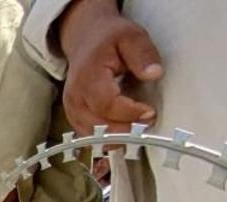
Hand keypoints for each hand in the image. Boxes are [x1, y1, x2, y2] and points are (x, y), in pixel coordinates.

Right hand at [58, 0, 162, 135]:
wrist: (85, 40)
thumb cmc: (109, 40)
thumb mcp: (131, 37)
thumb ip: (142, 54)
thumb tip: (154, 74)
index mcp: (88, 76)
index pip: (106, 104)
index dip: (129, 113)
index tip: (151, 112)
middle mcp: (75, 96)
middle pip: (98, 125)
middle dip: (126, 130)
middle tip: (148, 123)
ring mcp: (72, 109)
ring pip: (92, 136)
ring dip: (117, 138)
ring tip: (138, 129)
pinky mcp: (74, 117)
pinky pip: (89, 137)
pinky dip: (108, 139)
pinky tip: (125, 132)